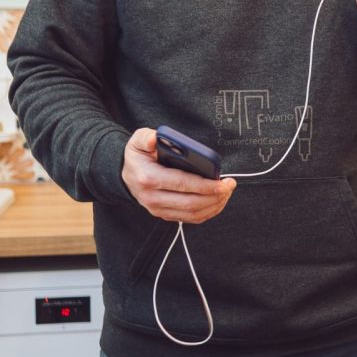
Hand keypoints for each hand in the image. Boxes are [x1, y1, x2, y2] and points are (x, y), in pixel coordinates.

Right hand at [121, 128, 235, 222]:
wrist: (126, 174)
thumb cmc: (138, 155)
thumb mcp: (137, 140)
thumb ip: (145, 137)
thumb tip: (154, 138)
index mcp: (148, 178)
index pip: (181, 184)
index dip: (205, 185)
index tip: (223, 182)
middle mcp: (152, 198)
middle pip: (190, 203)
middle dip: (215, 196)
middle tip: (230, 186)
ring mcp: (158, 209)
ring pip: (192, 214)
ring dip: (214, 205)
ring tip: (227, 192)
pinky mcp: (165, 215)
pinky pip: (190, 218)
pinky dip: (208, 212)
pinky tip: (218, 201)